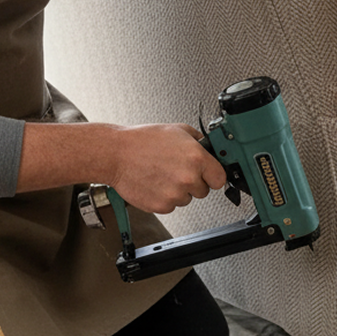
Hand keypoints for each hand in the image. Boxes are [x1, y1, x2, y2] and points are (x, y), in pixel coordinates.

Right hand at [106, 124, 226, 213]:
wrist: (116, 154)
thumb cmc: (142, 141)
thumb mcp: (177, 130)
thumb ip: (198, 141)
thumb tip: (210, 148)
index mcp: (196, 158)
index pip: (220, 179)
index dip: (213, 176)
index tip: (208, 175)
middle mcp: (188, 178)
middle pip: (204, 191)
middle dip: (194, 182)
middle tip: (176, 170)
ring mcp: (175, 194)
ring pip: (186, 199)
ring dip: (178, 190)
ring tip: (162, 174)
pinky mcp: (162, 205)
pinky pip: (171, 205)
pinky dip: (164, 197)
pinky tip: (154, 182)